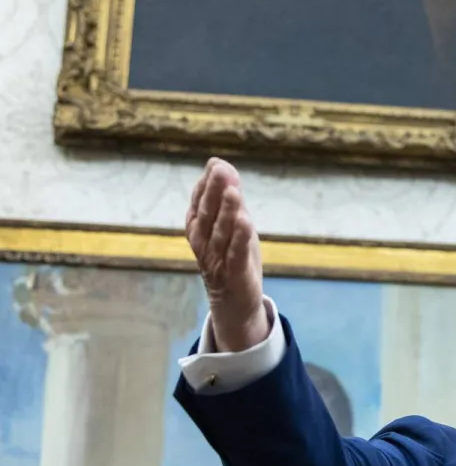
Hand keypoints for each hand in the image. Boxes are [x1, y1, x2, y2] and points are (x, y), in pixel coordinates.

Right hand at [186, 158, 268, 352]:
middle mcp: (203, 243)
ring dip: (226, 211)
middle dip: (214, 192)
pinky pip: (235, 254)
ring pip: (220, 233)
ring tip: (233, 191)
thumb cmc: (230, 257)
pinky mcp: (234, 274)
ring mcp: (217, 260)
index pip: (199, 204)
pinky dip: (239, 238)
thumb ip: (227, 196)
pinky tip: (245, 221)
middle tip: (220, 170)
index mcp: (199, 230)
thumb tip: (219, 163)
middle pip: (207, 215)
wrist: (233, 302)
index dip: (207, 185)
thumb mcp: (230, 224)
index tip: (215, 164)